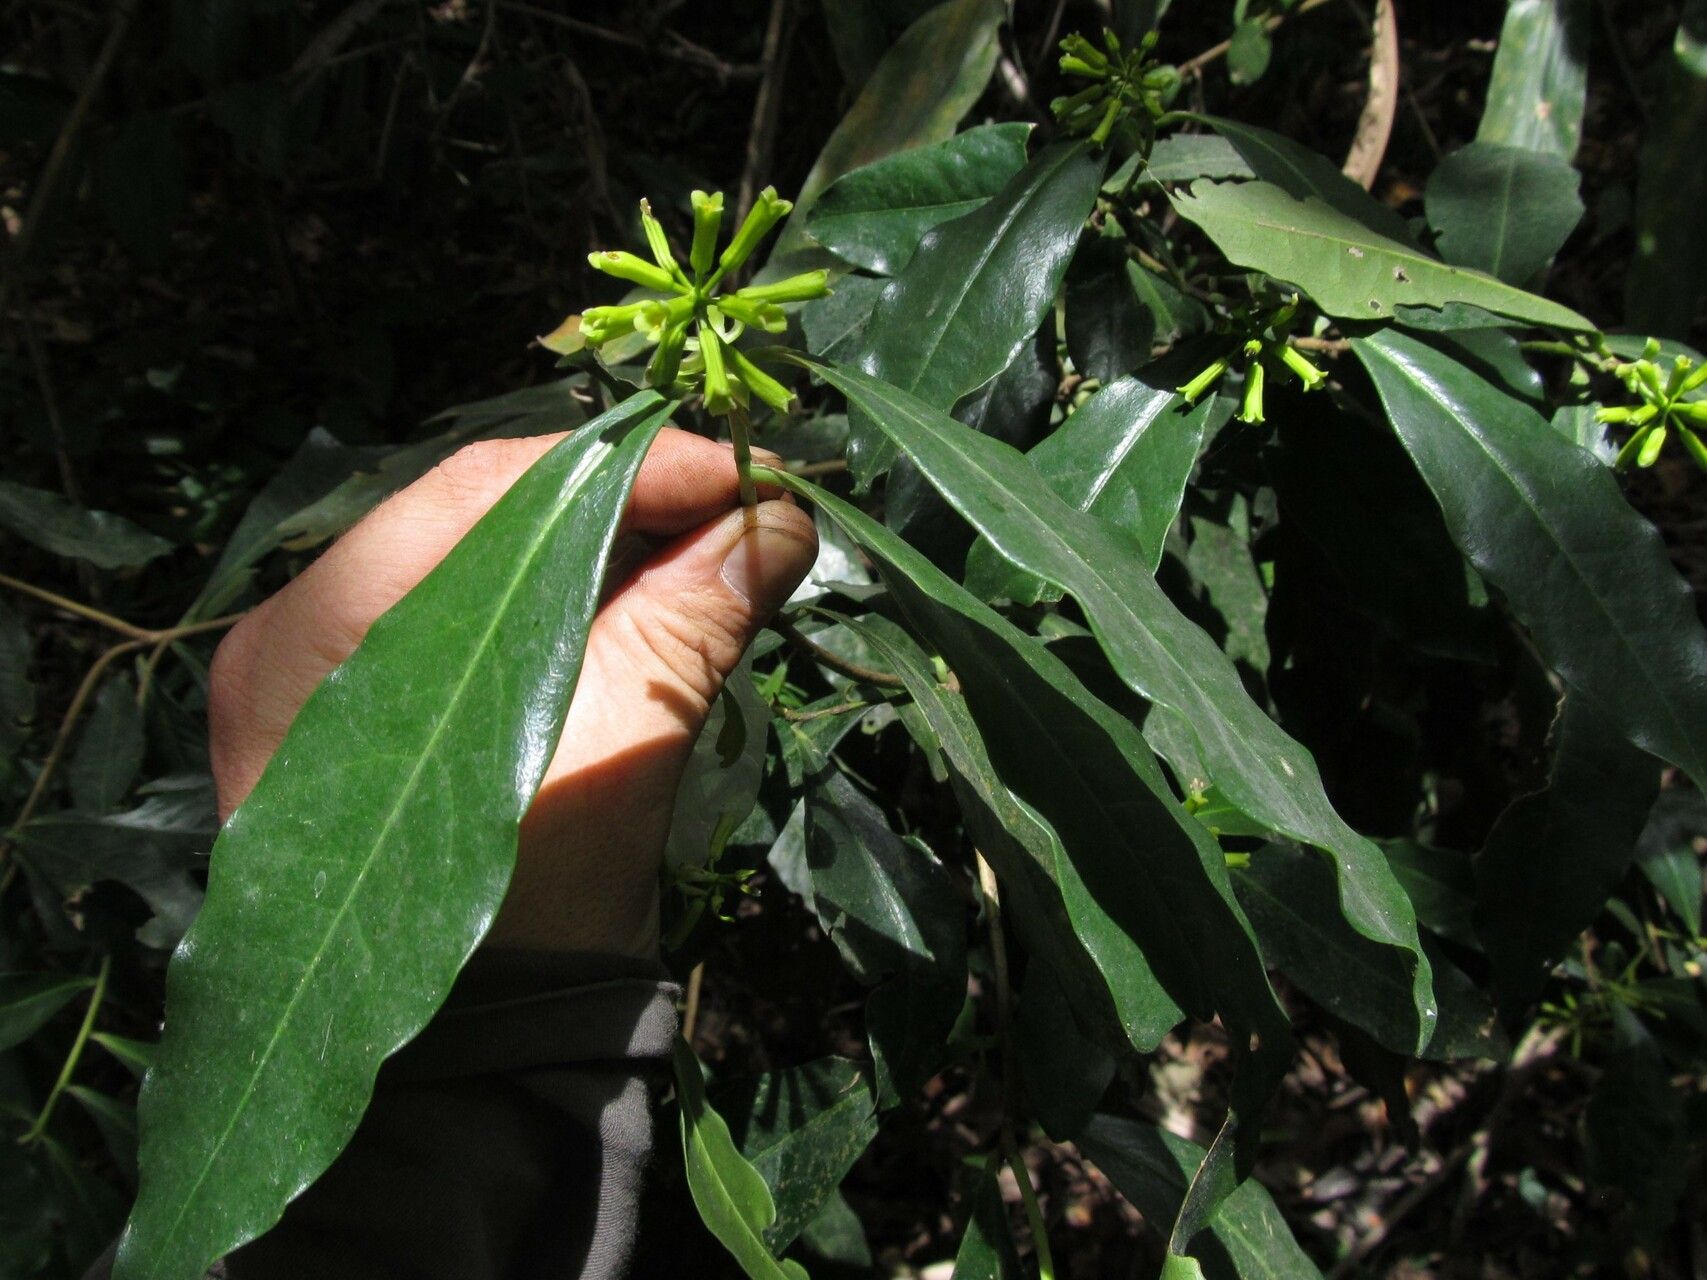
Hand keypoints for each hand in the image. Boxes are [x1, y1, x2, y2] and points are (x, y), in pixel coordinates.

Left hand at [208, 428, 816, 957]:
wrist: (472, 1076)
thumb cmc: (530, 921)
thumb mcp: (620, 753)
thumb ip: (689, 620)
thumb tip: (776, 518)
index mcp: (325, 635)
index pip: (493, 489)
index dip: (634, 468)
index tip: (746, 477)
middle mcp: (294, 639)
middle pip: (481, 523)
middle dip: (626, 509)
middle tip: (741, 514)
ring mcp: (313, 686)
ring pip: (480, 569)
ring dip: (601, 555)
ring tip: (709, 557)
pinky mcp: (356, 730)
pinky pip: (468, 628)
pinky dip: (560, 609)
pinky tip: (642, 607)